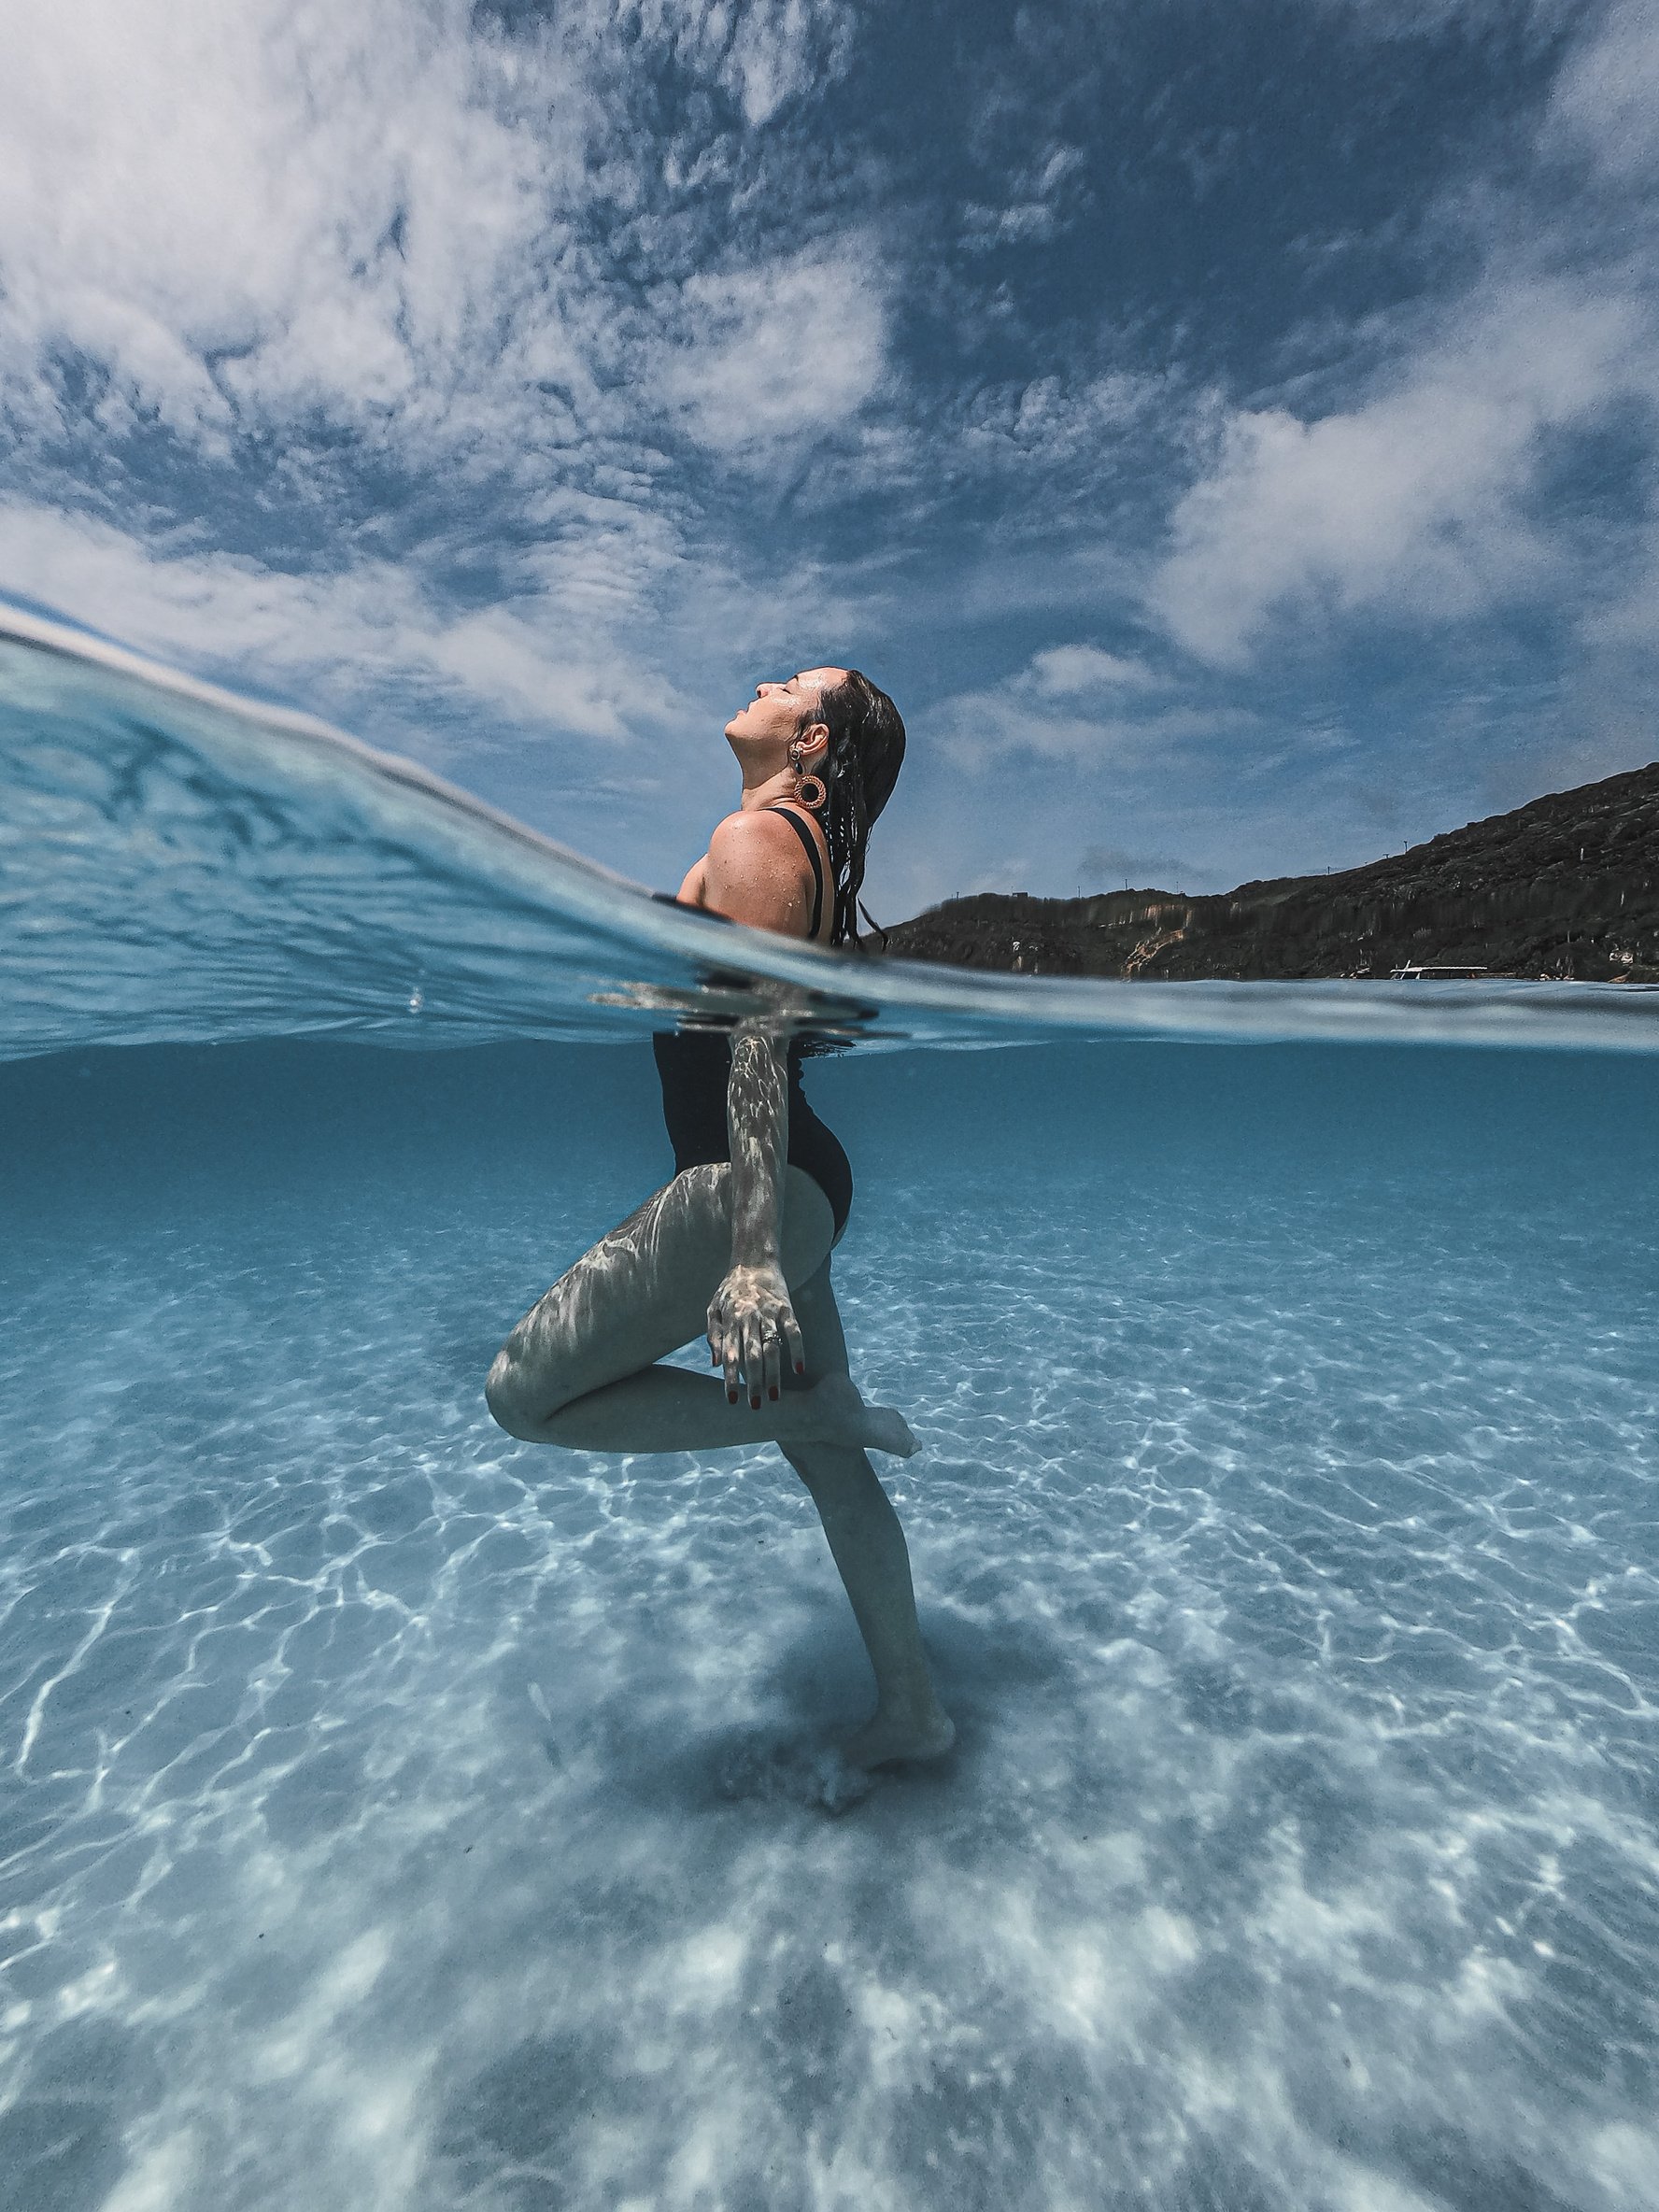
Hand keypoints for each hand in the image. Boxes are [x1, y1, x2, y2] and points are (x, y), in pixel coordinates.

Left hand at [706, 1262, 805, 1408]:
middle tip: (755, 1405)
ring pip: (772, 1348)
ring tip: (774, 1397)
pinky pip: (794, 1332)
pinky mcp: (787, 1308)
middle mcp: (750, 1317)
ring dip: (774, 1374)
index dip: (730, 1378)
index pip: (730, 1354)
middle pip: (752, 1355)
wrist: (754, 1260)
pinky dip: (797, 1350)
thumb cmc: (730, 1288)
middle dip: (753, 1382)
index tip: (732, 1399)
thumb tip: (715, 1363)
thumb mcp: (713, 1308)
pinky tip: (798, 1369)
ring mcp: (770, 1313)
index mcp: (730, 1319)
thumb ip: (713, 1334)